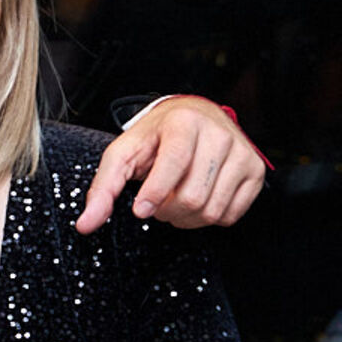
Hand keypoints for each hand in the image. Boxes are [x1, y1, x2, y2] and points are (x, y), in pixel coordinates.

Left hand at [76, 96, 265, 232]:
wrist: (193, 117)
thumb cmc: (156, 137)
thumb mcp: (123, 154)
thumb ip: (103, 189)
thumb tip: (86, 224)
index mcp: (184, 123)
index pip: (174, 163)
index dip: (156, 192)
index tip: (141, 210)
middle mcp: (218, 135)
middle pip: (193, 196)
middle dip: (167, 210)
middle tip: (156, 202)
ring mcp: (242, 153)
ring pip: (212, 210)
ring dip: (185, 218)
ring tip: (173, 201)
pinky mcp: (255, 171)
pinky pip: (231, 215)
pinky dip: (208, 218)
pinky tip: (197, 200)